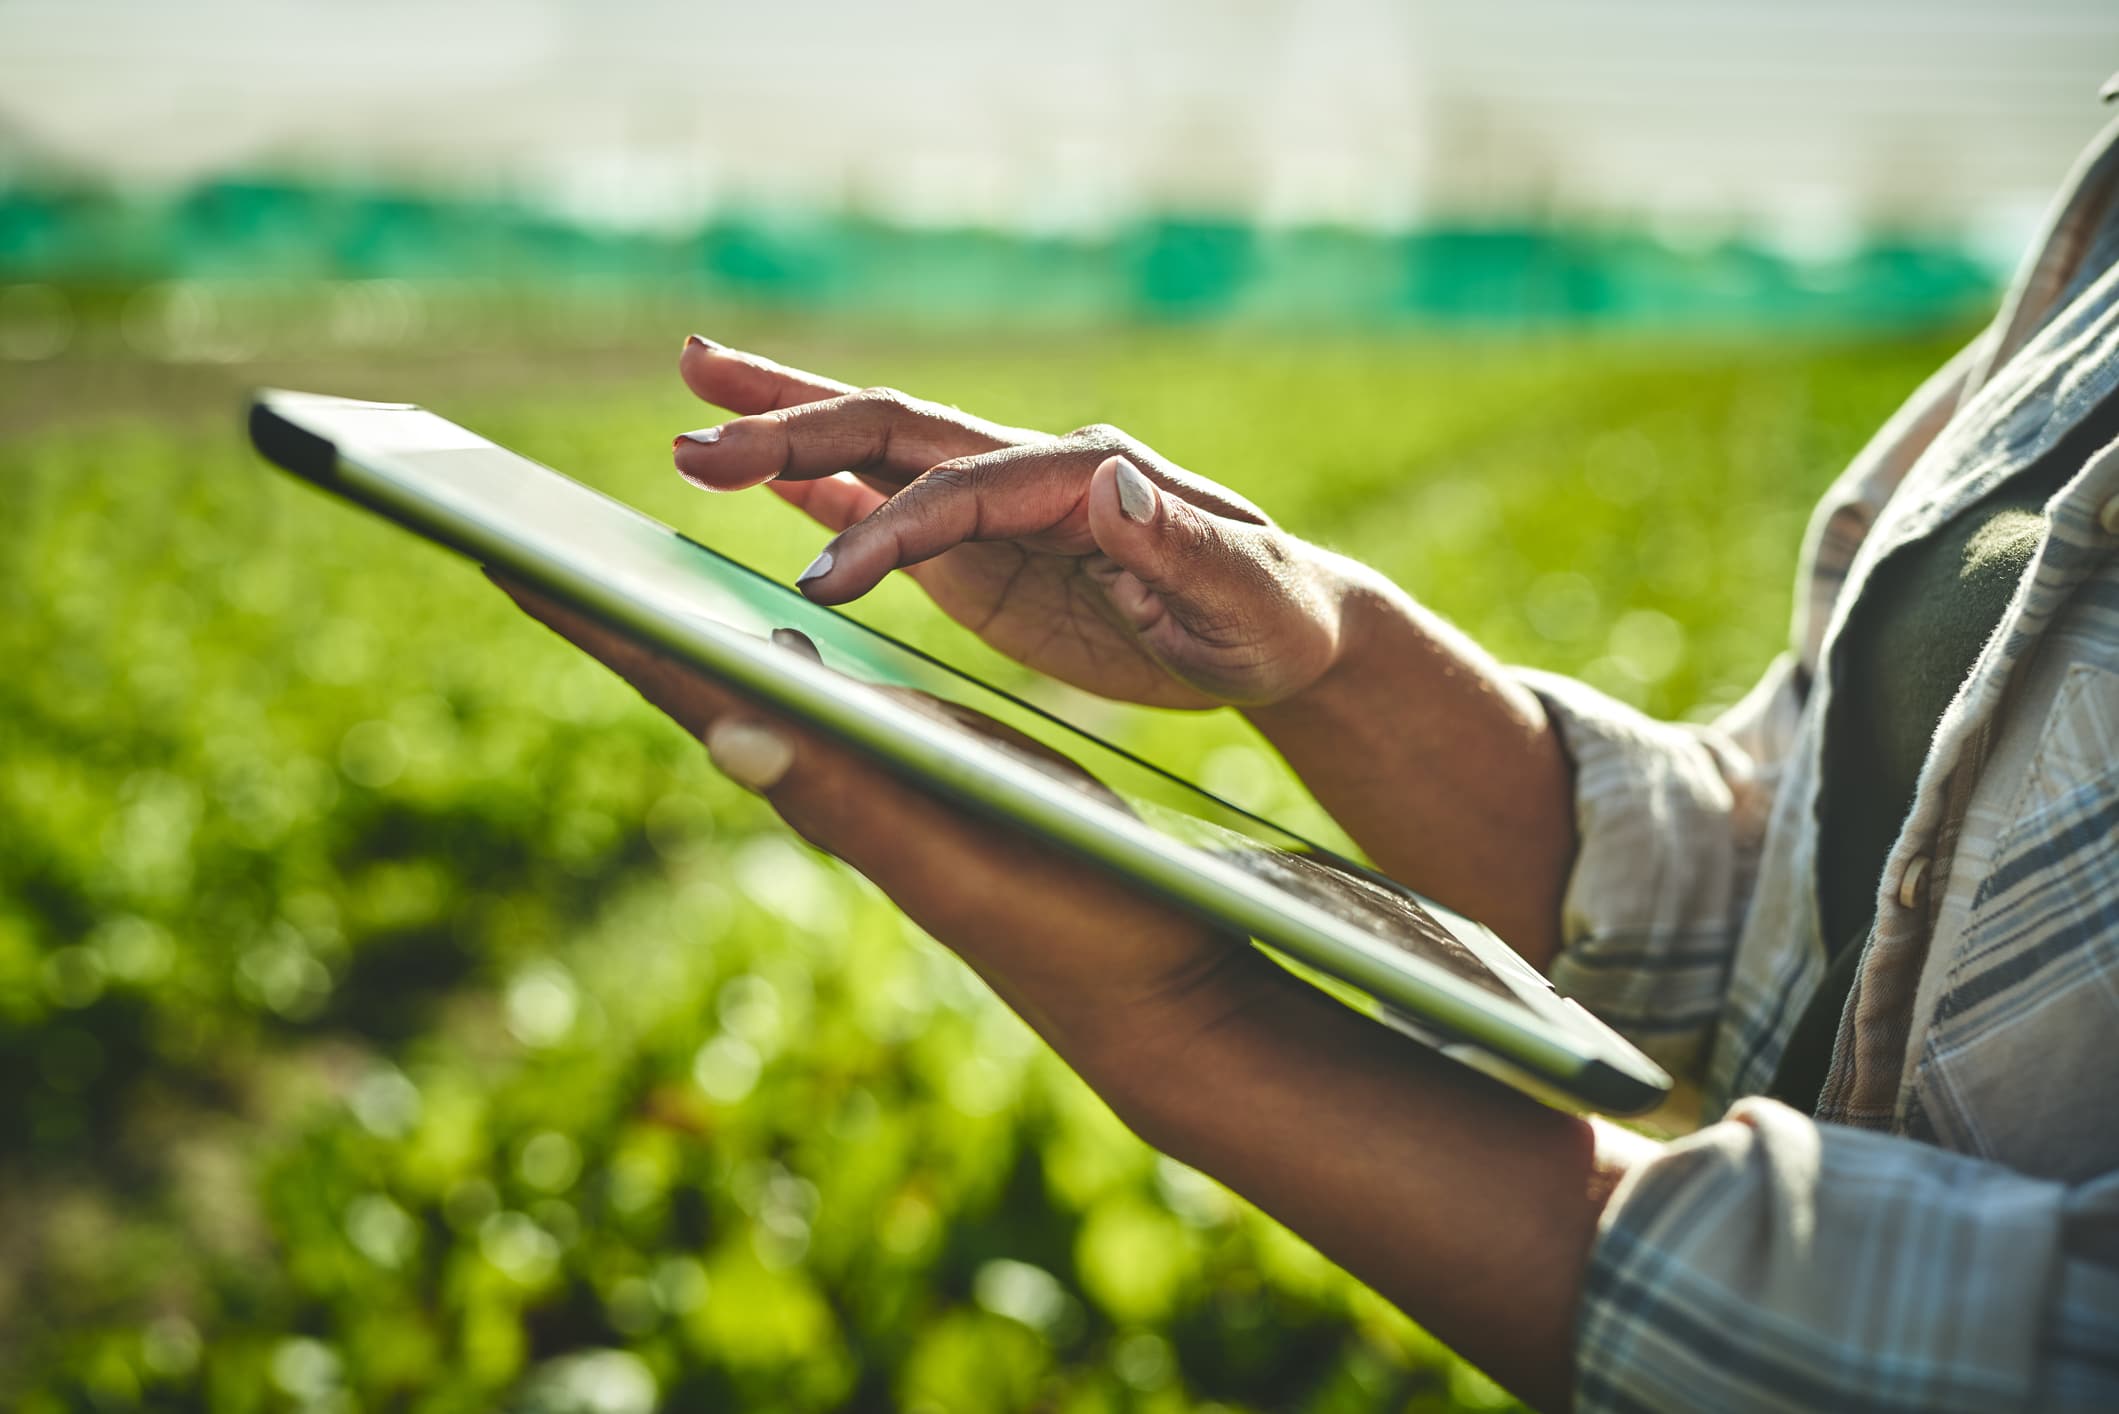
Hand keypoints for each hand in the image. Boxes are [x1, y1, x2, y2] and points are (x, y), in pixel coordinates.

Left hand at [488, 574, 1263, 1081]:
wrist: (1152, 994)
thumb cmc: (1077, 917)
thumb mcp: (961, 848)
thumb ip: (854, 793)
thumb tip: (729, 730)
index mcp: (828, 784)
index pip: (685, 687)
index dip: (594, 621)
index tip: (498, 548)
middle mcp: (833, 782)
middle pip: (697, 680)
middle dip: (613, 610)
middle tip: (525, 535)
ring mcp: (877, 782)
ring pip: (752, 688)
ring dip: (679, 627)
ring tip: (615, 566)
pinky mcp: (928, 781)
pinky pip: (825, 700)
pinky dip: (773, 649)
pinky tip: (772, 629)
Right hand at [672, 337, 1356, 708]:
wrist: (1279, 629)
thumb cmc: (1272, 618)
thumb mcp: (1246, 594)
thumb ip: (1180, 544)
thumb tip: (1112, 477)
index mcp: (1086, 476)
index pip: (963, 491)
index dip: (888, 528)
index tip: (822, 583)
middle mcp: (1031, 472)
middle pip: (896, 431)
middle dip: (794, 427)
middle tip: (693, 432)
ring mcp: (1000, 505)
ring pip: (878, 451)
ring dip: (787, 432)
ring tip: (691, 416)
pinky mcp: (986, 546)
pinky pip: (891, 504)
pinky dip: (823, 488)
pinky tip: (763, 475)